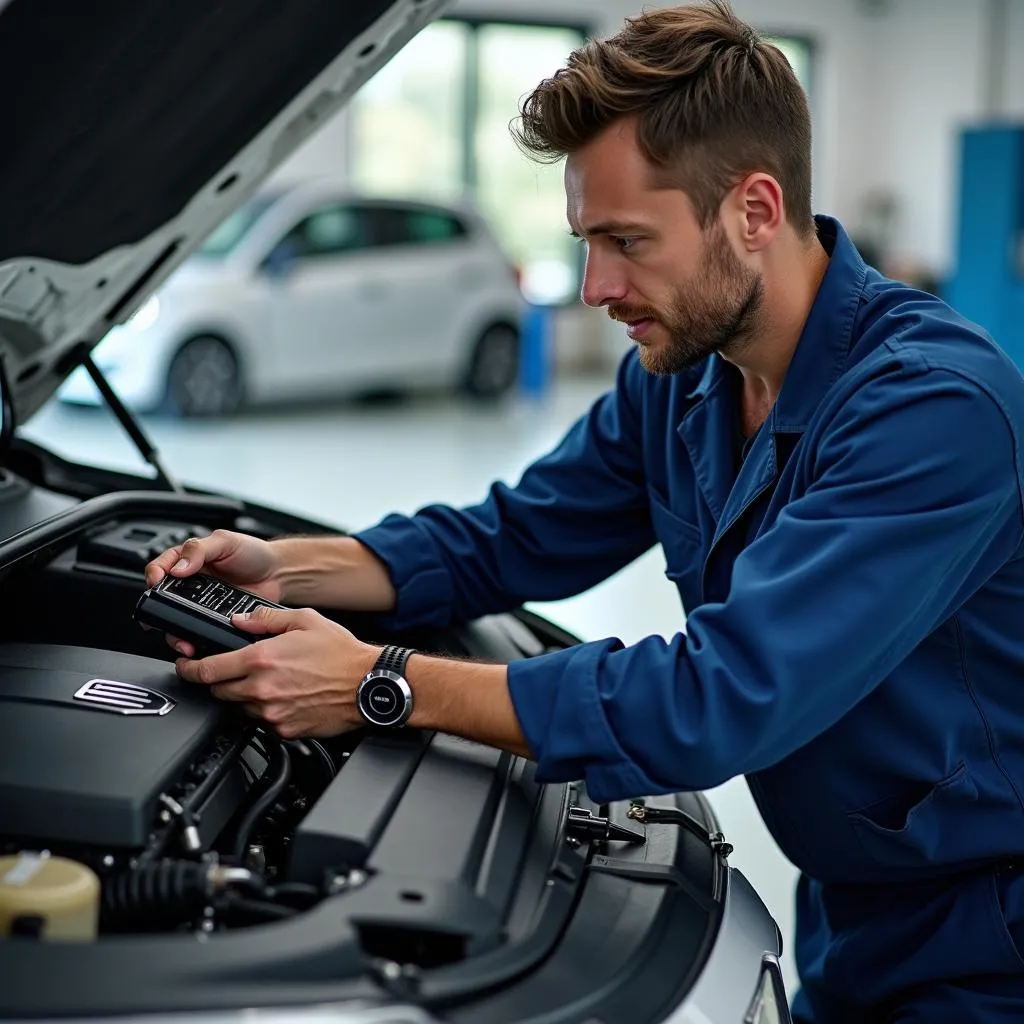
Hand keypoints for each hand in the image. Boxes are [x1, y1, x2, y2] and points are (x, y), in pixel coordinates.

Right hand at [144, 530, 282, 655]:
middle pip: (160, 601)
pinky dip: (195, 640)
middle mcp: (188, 585)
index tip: (156, 581)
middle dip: (157, 613)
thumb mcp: (225, 541)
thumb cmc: (252, 553)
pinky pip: (197, 633)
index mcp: (186, 561)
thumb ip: (199, 549)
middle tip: (161, 618)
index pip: (159, 567)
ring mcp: (199, 605)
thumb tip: (178, 567)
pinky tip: (199, 643)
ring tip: (183, 640)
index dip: (153, 575)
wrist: (277, 574)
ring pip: (175, 622)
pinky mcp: (212, 621)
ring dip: (174, 633)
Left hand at [174, 603, 379, 738]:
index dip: (189, 669)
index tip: (186, 667)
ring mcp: (272, 713)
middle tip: (229, 671)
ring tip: (265, 683)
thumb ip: (265, 618)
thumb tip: (240, 620)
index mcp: (261, 659)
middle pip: (218, 692)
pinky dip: (264, 710)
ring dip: (242, 696)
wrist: (368, 685)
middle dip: (218, 681)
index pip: (207, 670)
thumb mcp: (304, 620)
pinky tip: (283, 697)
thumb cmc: (342, 654)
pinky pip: (261, 722)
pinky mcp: (284, 730)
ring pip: (238, 708)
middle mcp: (262, 689)